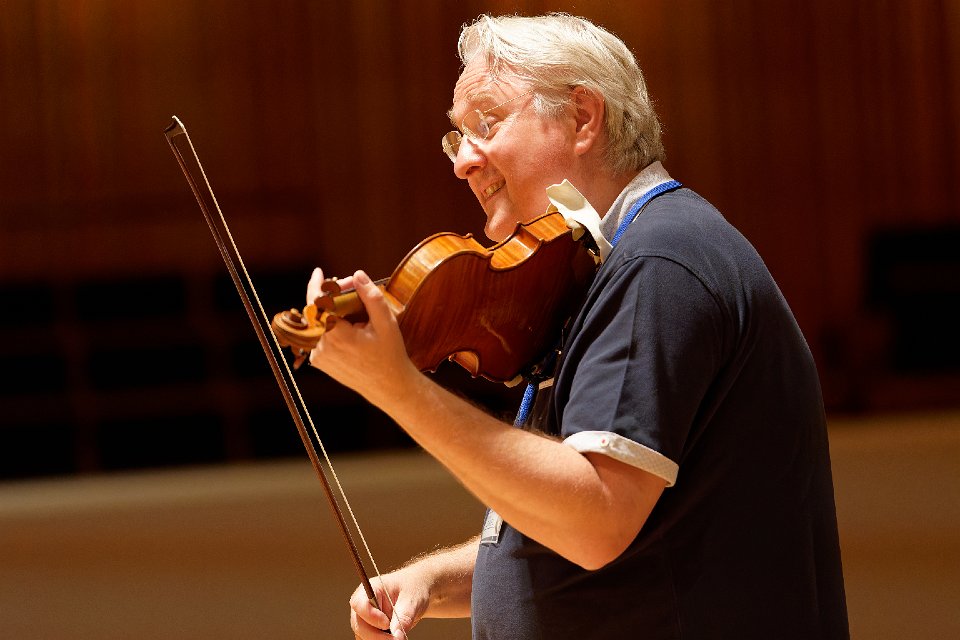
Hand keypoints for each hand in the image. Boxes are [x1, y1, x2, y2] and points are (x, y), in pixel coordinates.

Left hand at [306, 268, 418, 406]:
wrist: (389, 387)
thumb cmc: (389, 356)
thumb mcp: (386, 323)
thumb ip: (371, 297)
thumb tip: (358, 275)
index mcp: (336, 336)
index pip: (316, 304)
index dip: (315, 285)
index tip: (319, 273)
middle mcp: (322, 347)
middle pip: (318, 312)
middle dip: (332, 296)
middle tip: (352, 288)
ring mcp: (318, 356)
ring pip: (319, 323)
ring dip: (333, 311)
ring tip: (356, 309)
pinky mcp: (320, 362)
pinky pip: (320, 336)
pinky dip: (331, 326)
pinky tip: (351, 327)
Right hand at [349, 571, 429, 638]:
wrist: (417, 594)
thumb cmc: (413, 590)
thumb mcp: (412, 600)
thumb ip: (404, 616)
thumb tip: (396, 634)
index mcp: (371, 589)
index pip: (360, 604)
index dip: (371, 616)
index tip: (387, 624)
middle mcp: (364, 604)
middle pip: (359, 624)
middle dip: (377, 636)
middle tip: (397, 639)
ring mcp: (365, 618)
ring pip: (362, 635)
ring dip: (379, 639)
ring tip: (399, 636)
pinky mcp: (370, 629)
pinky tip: (394, 637)